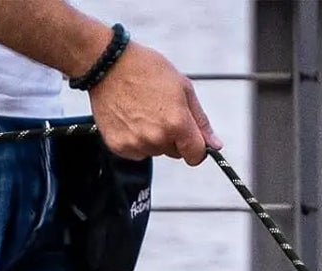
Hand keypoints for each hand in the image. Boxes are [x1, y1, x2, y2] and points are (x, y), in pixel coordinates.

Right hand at [89, 42, 220, 163]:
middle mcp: (157, 138)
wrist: (106, 63)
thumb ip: (200, 120)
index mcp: (177, 124)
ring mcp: (137, 144)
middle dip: (173, 137)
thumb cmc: (145, 69)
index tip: (190, 138)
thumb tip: (215, 145)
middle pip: (175, 153)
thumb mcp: (182, 87)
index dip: (196, 147)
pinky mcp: (119, 147)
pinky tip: (129, 117)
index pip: (196, 156)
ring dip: (153, 137)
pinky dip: (135, 139)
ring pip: (156, 151)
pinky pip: (136, 152)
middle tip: (159, 111)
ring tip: (142, 110)